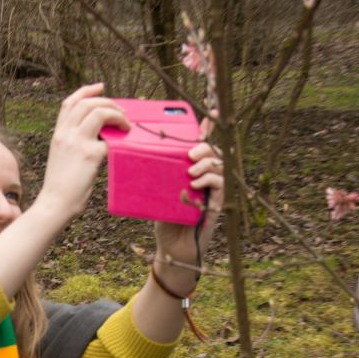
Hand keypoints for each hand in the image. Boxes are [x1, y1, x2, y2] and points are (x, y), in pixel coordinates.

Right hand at [34, 83, 129, 225]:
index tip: (100, 87)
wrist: (55, 203)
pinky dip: (119, 139)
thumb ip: (73, 143)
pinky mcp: (89, 155)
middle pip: (87, 103)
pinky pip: (109, 139)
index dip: (86, 91)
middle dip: (108, 102)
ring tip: (126, 125)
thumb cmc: (60, 186)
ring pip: (99, 112)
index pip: (70, 103)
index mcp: (58, 134)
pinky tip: (124, 144)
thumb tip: (98, 137)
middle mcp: (65, 134)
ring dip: (117, 114)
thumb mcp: (61, 158)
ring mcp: (77, 143)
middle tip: (121, 111)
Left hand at [153, 114, 223, 294]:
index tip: (212, 110)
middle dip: (204, 146)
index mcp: (191, 169)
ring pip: (219, 165)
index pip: (202, 143)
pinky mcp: (217, 202)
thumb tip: (138, 157)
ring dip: (206, 163)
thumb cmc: (164, 219)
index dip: (208, 126)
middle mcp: (205, 176)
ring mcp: (213, 189)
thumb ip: (158, 177)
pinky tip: (195, 183)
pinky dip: (208, 180)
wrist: (172, 248)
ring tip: (190, 170)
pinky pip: (220, 184)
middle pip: (213, 151)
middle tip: (189, 153)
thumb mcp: (158, 194)